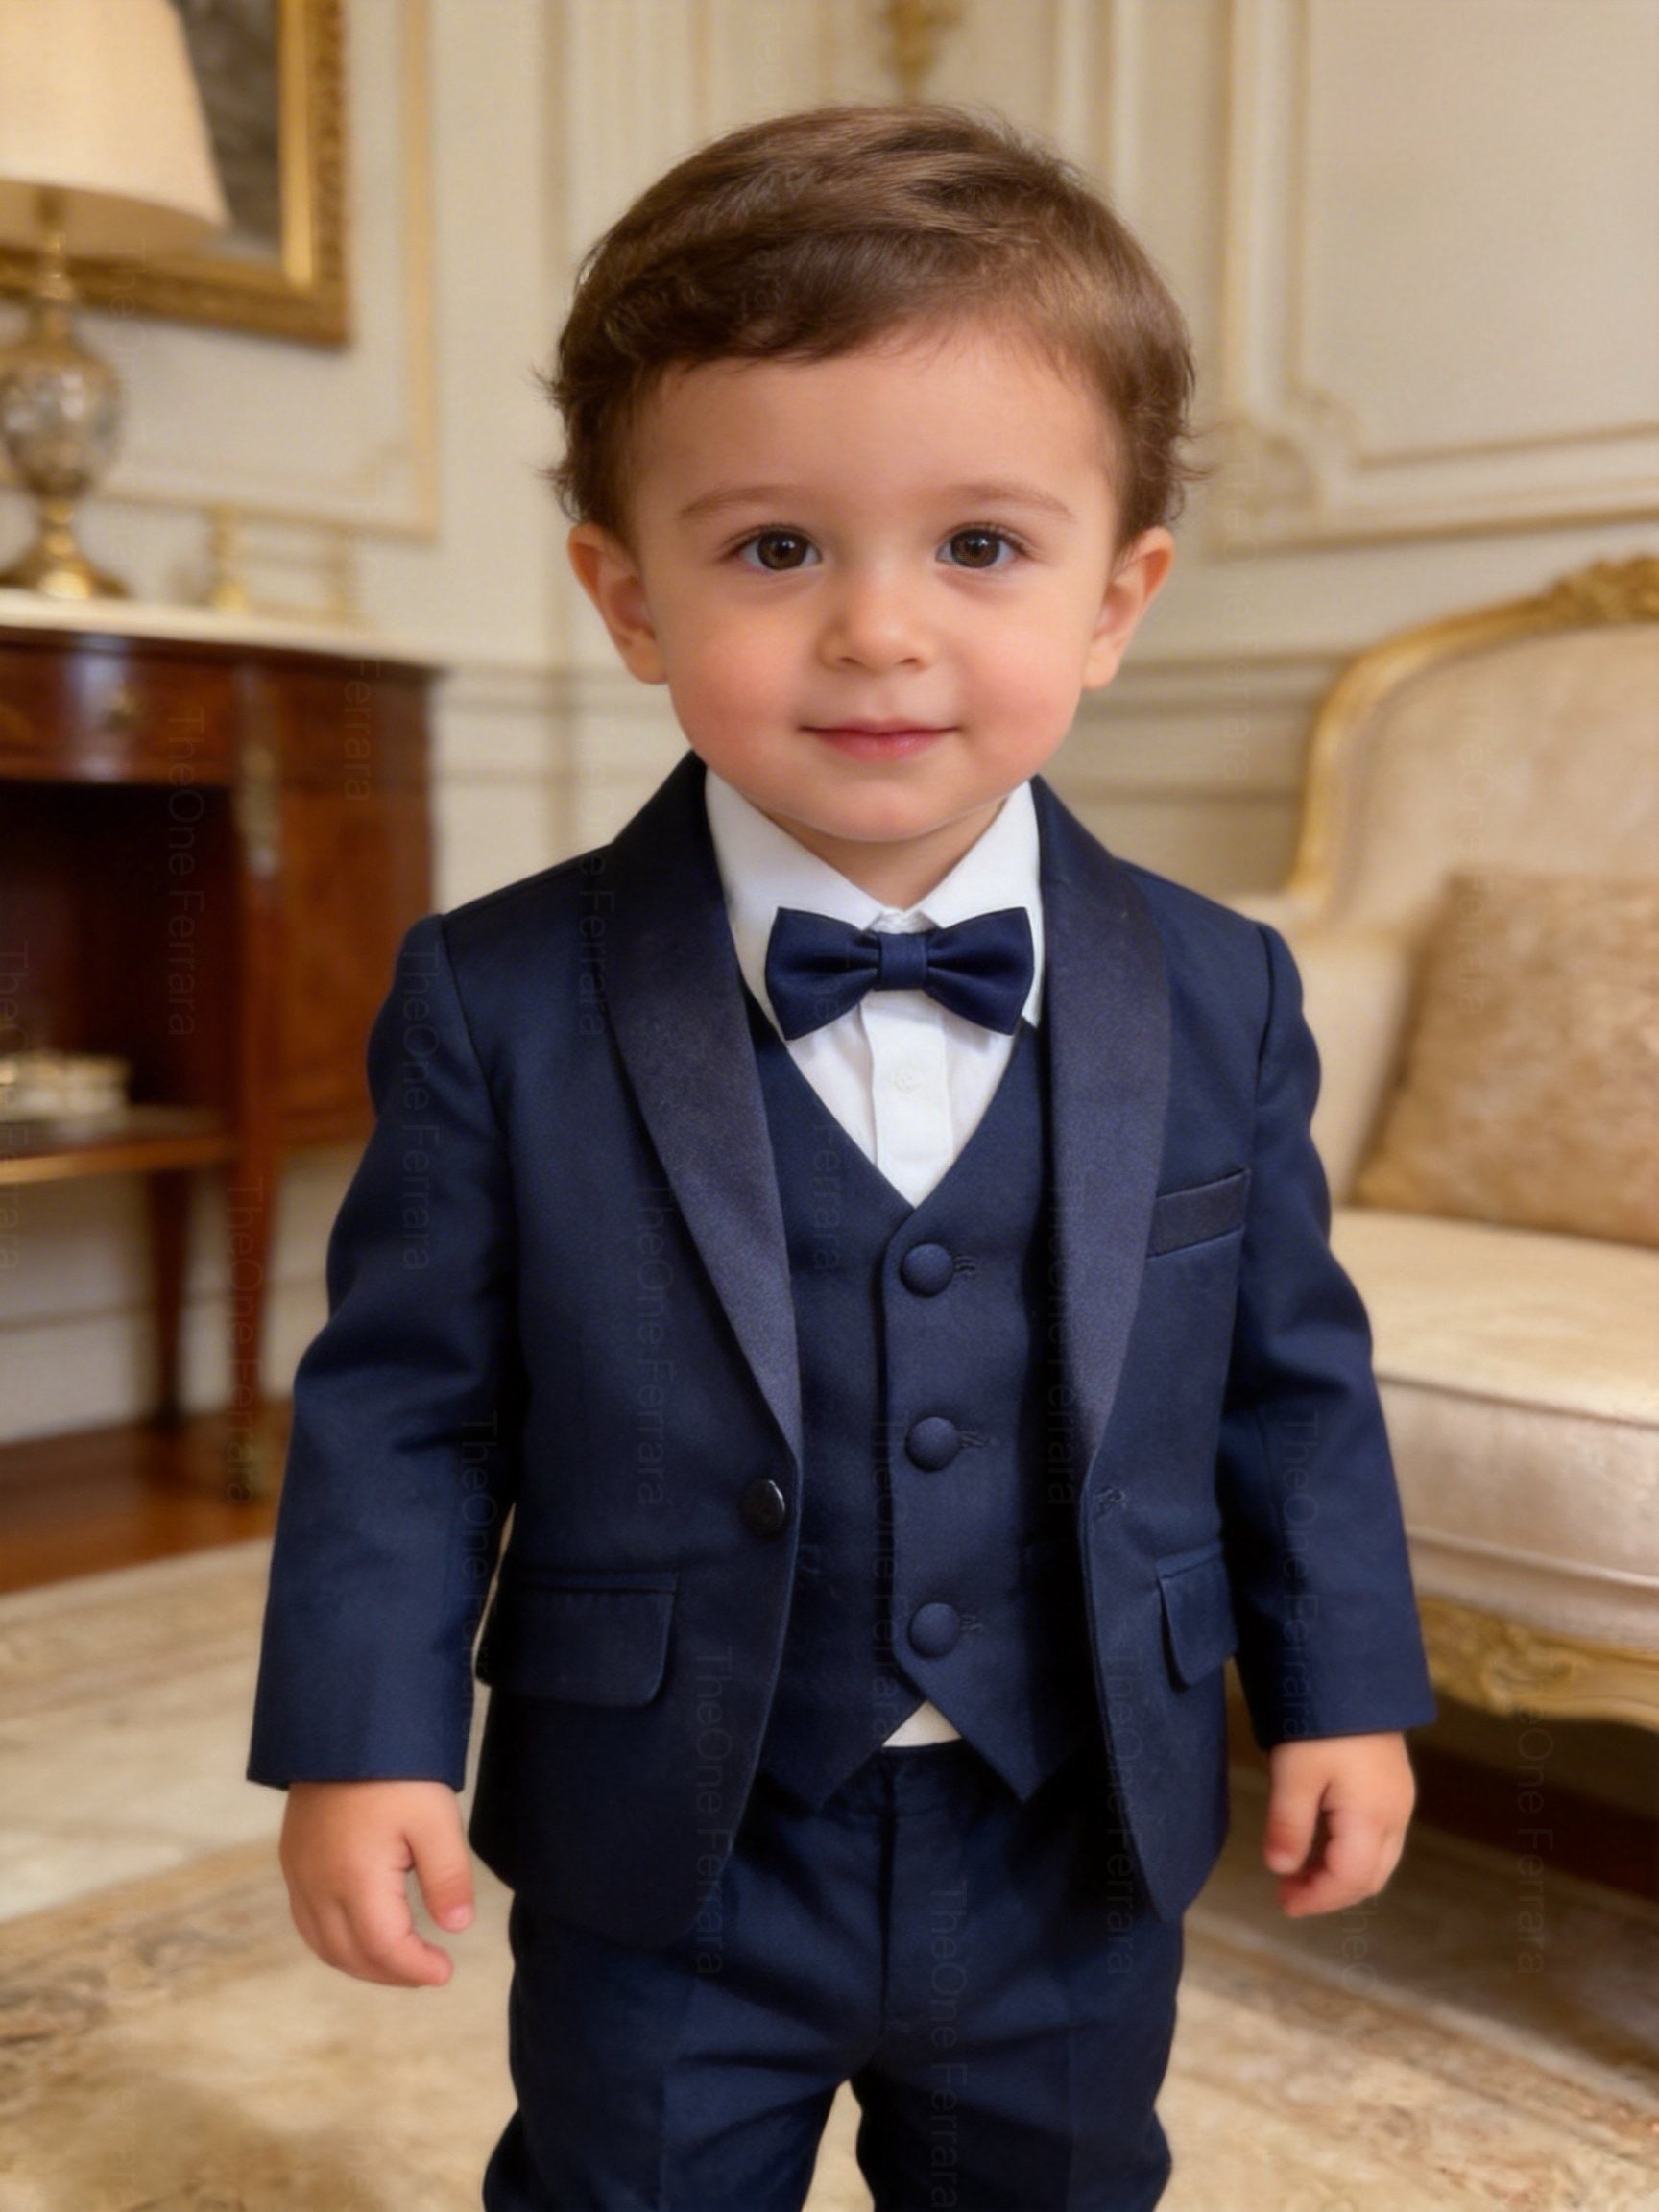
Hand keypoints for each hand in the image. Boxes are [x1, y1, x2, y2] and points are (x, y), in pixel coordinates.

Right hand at [278, 1778, 474, 1985]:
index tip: (445, 1971)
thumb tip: (456, 1927)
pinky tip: (362, 1933)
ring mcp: (299, 1873)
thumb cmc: (396, 1770)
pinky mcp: (292, 1859)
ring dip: (361, 1962)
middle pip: (350, 1955)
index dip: (415, 1968)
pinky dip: (335, 1941)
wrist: (344, 1725)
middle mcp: (317, 1885)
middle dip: (391, 1973)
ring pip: (324, 1944)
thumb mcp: (436, 1818)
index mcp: (355, 1878)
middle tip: (427, 1971)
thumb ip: (448, 1877)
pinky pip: (307, 1921)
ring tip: (400, 1959)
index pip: (383, 1948)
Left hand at [1262, 1731, 1416, 1916]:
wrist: (1350, 1670)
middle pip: (1369, 1876)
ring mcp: (1399, 1799)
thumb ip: (1288, 1826)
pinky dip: (1350, 1851)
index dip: (1316, 1898)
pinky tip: (1320, 1841)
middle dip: (1330, 1892)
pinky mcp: (1393, 1784)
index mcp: (1373, 1817)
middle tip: (1288, 1892)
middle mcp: (1395, 1814)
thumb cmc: (1320, 1721)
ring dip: (1340, 1873)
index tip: (1283, 1903)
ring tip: (1299, 1870)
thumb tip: (1280, 1869)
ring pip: (1377, 1858)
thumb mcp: (1293, 1773)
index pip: (1349, 1879)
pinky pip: (1378, 1835)